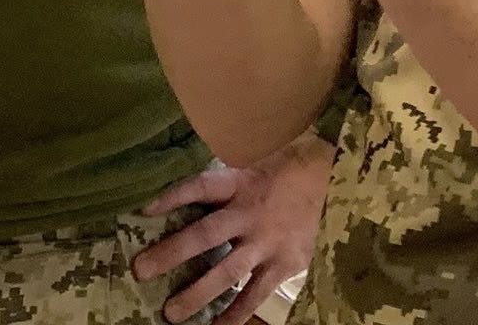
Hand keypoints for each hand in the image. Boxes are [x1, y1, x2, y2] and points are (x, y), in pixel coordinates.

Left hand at [133, 132, 335, 323]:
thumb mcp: (256, 166)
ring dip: (197, 293)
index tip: (143, 210)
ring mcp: (267, 242)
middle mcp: (250, 213)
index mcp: (241, 183)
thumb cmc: (287, 174)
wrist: (337, 183)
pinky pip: (255, 294)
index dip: (172, 197)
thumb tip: (184, 192)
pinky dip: (236, 314)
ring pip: (226, 271)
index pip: (200, 187)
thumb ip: (226, 182)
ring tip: (172, 313)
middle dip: (171, 253)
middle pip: (205, 235)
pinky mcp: (283, 265)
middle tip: (141, 270)